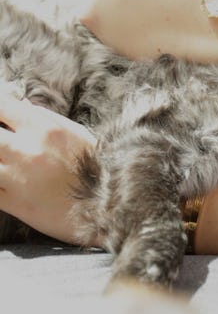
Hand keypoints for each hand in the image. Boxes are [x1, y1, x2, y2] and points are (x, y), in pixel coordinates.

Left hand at [0, 92, 96, 241]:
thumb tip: (21, 104)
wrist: (109, 209)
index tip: (0, 117)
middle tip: (3, 143)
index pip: (2, 107)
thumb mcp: (78, 135)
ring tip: (4, 161)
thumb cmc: (97, 170)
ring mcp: (17, 179)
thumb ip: (46, 117)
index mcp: (46, 130)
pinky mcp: (14, 204)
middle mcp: (28, 152)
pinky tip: (2, 178)